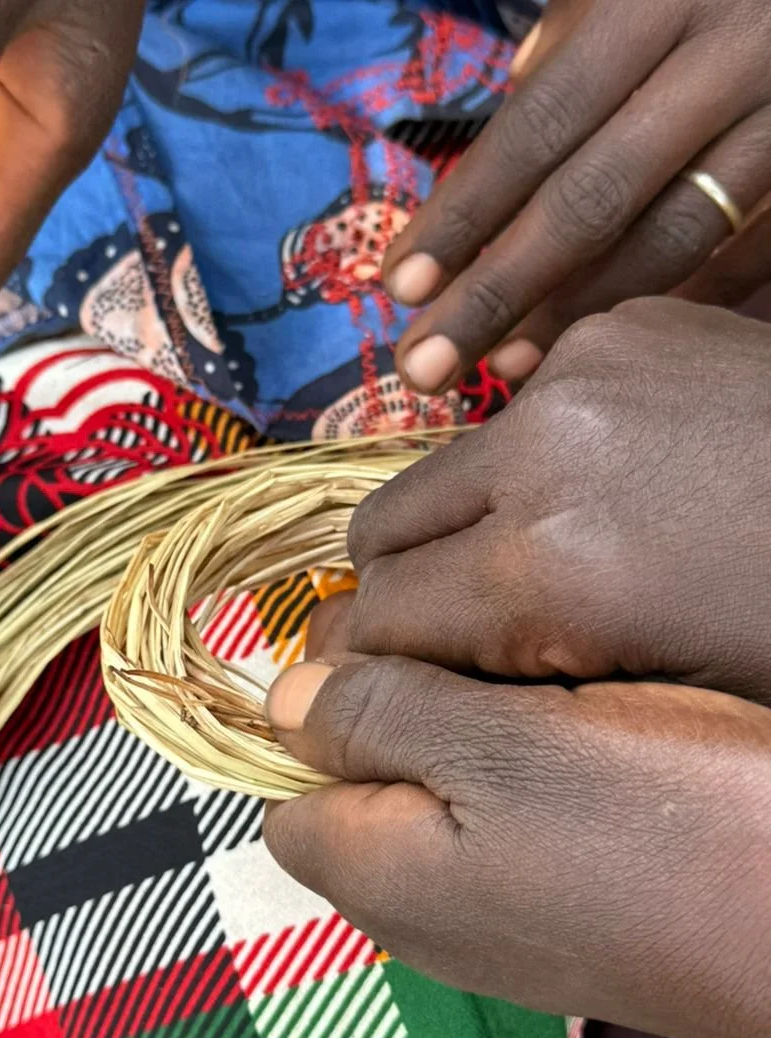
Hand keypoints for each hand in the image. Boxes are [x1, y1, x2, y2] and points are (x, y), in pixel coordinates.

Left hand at [263, 643, 770, 1037]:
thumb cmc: (662, 825)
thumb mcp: (502, 744)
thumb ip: (377, 718)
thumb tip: (281, 699)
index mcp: (379, 880)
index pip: (283, 792)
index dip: (311, 712)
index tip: (374, 648)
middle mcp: (422, 916)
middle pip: (360, 790)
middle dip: (392, 710)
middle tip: (469, 654)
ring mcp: (496, 923)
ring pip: (436, 798)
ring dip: (464, 730)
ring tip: (532, 683)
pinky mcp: (563, 914)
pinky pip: (503, 824)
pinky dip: (519, 769)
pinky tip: (577, 731)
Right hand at [345, 298, 770, 703]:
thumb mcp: (660, 707)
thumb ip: (505, 691)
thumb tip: (383, 678)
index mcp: (552, 574)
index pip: (379, 621)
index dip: (383, 663)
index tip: (407, 680)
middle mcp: (540, 455)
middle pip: (380, 532)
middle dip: (404, 589)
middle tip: (463, 629)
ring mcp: (580, 373)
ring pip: (440, 466)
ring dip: (463, 521)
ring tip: (540, 561)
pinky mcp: (618, 327)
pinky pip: (518, 411)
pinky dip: (531, 460)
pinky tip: (603, 490)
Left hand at [382, 0, 770, 390]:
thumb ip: (564, 57)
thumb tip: (495, 171)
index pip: (539, 124)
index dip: (465, 214)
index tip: (400, 288)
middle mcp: (732, 49)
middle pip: (592, 200)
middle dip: (497, 295)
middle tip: (426, 369)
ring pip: (674, 240)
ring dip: (578, 317)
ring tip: (505, 370)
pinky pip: (748, 256)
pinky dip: (676, 305)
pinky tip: (610, 344)